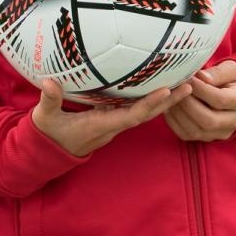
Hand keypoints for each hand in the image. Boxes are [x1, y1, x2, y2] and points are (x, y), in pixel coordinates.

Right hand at [31, 77, 192, 157]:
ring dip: (165, 101)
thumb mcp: (45, 117)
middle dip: (168, 102)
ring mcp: (113, 124)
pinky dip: (151, 100)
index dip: (149, 104)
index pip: (131, 116)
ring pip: (144, 113)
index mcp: (100, 125)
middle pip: (147, 115)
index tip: (166, 91)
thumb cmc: (48, 133)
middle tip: (190, 84)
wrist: (48, 152)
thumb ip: (49, 100)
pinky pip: (136, 110)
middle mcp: (112, 126)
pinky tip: (161, 87)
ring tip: (184, 84)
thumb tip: (49, 82)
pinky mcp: (111, 119)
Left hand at [163, 59, 235, 142]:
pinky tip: (170, 107)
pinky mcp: (207, 137)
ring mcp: (221, 133)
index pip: (220, 100)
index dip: (201, 89)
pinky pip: (187, 135)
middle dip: (187, 104)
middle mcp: (235, 122)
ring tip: (171, 96)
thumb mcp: (231, 69)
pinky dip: (174, 122)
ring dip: (178, 114)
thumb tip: (200, 77)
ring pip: (195, 131)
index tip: (188, 77)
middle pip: (208, 120)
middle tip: (176, 88)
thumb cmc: (233, 78)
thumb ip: (217, 73)